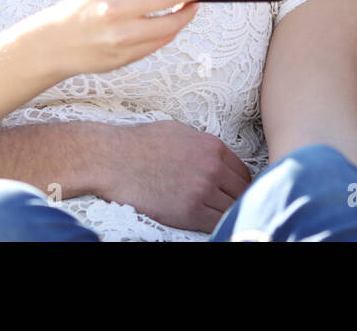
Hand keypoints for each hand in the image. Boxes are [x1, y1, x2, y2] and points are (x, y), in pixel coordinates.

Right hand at [30, 0, 230, 76]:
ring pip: (171, 23)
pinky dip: (173, 28)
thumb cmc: (86, 5)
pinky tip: (180, 18)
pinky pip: (160, 40)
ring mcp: (121, 35)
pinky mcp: (125, 55)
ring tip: (200, 0)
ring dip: (190, 10)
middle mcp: (115, 8)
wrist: (56, 42)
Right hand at [92, 120, 252, 232]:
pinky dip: (217, 224)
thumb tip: (215, 156)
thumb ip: (203, 145)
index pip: (243, 172)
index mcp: (212, 147)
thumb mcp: (180, 131)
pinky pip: (216, 223)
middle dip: (237, 199)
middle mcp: (212, 168)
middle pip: (242, 191)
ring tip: (219, 215)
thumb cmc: (141, 143)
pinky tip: (209, 222)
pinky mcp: (189, 212)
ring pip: (232, 208)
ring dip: (228, 213)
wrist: (113, 160)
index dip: (240, 184)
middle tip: (230, 206)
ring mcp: (202, 191)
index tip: (235, 192)